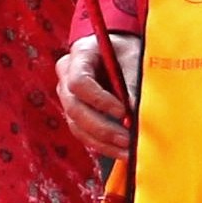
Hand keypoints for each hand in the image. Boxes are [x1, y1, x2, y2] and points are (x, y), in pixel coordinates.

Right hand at [55, 32, 139, 157]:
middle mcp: (66, 77)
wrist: (120, 52)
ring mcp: (68, 97)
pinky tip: (121, 151)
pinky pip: (84, 133)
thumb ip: (132, 82)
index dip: (99, 100)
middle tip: (127, 139)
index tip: (123, 111)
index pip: (79, 82)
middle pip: (74, 108)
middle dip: (102, 128)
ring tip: (127, 151)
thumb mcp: (133, 58)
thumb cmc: (127, 51)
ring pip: (77, 126)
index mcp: (79, 56)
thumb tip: (135, 111)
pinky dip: (102, 145)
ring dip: (103, 142)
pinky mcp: (76, 113)